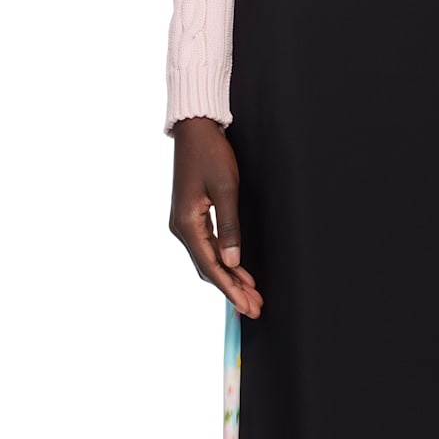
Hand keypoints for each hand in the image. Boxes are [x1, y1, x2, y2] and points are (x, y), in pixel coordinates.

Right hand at [168, 116, 263, 317]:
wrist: (195, 129)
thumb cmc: (211, 153)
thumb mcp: (226, 189)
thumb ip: (230, 228)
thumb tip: (232, 263)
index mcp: (187, 224)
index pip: (211, 266)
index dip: (231, 289)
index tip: (248, 306)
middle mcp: (182, 228)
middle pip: (209, 269)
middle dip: (233, 290)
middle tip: (256, 309)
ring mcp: (185, 224)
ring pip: (210, 261)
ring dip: (231, 279)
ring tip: (252, 297)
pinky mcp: (192, 218)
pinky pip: (209, 249)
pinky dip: (225, 264)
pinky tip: (240, 274)